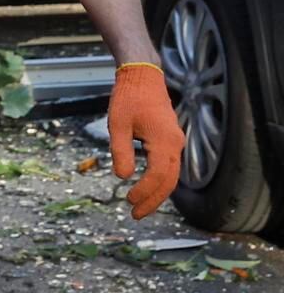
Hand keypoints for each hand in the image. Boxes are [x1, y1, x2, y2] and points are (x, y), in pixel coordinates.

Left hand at [109, 61, 184, 219]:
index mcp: (164, 141)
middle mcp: (175, 144)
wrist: (142, 77)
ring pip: (171, 175)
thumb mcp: (118, 124)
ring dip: (157, 192)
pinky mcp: (170, 139)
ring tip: (140, 206)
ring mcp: (175, 142)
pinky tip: (147, 188)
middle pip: (169, 181)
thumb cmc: (128, 97)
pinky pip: (168, 166)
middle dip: (153, 200)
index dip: (144, 192)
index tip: (128, 201)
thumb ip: (121, 151)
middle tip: (135, 215)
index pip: (157, 176)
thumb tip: (122, 177)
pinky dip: (159, 180)